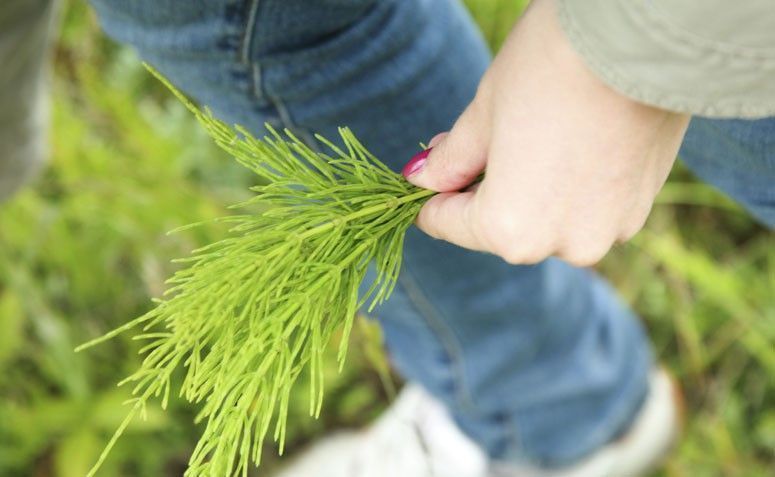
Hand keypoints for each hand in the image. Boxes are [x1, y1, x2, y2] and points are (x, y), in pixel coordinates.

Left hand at [402, 0, 689, 265]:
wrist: (643, 36)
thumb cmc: (551, 68)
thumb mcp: (484, 112)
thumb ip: (452, 160)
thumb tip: (422, 180)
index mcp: (510, 229)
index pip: (448, 225)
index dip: (433, 196)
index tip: (431, 174)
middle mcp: (561, 245)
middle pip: (500, 228)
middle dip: (483, 191)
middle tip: (482, 141)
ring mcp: (607, 232)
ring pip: (546, 222)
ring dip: (530, 192)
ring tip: (532, 137)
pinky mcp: (640, 210)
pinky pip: (586, 210)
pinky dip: (570, 187)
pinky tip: (571, 144)